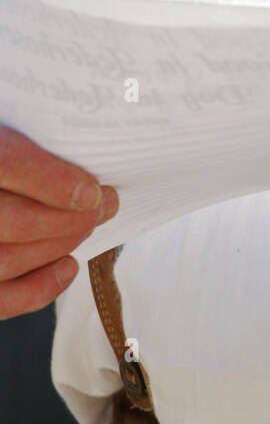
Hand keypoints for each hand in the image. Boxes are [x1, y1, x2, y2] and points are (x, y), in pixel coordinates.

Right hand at [0, 127, 117, 319]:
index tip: (92, 190)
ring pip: (7, 259)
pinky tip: (69, 266)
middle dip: (69, 218)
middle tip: (105, 204)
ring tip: (89, 225)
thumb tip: (91, 151)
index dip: (52, 180)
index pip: (6, 165)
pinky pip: (0, 298)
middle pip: (13, 220)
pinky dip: (39, 289)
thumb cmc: (3, 150)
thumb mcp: (11, 125)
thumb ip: (37, 137)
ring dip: (60, 245)